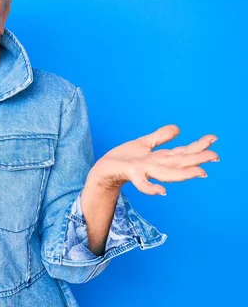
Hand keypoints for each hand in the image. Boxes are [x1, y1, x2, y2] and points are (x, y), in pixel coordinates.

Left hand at [87, 125, 218, 195]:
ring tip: (201, 172)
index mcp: (160, 158)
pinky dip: (151, 188)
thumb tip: (178, 129)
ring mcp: (144, 171)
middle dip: (197, 159)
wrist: (104, 169)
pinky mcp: (130, 173)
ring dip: (184, 174)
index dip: (198, 145)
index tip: (214, 138)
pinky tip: (161, 191)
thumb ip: (160, 137)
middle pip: (180, 162)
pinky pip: (142, 183)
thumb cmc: (124, 158)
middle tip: (216, 156)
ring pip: (167, 173)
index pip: (183, 152)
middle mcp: (156, 166)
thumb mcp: (143, 144)